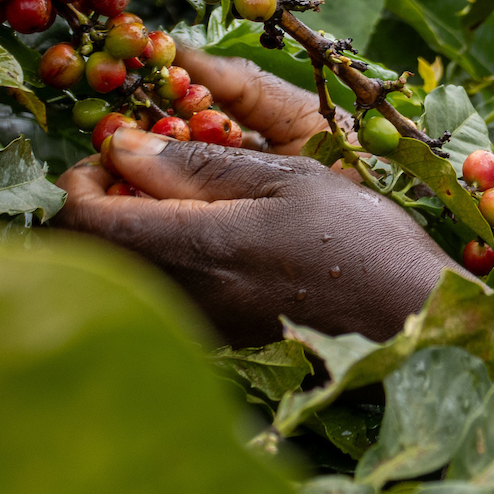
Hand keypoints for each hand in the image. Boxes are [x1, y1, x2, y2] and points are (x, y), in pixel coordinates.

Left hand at [54, 56, 450, 344]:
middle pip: (85, 253)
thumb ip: (200, 165)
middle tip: (142, 170)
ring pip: (111, 279)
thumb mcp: (290, 179)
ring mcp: (189, 329)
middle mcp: (178, 298)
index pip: (83, 217)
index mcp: (196, 249)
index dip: (83, 176)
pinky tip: (200, 245)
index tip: (117, 150)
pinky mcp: (207, 346)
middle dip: (98, 204)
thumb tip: (121, 146)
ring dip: (123, 235)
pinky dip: (151, 265)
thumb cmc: (361, 240)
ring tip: (175, 203)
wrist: (410, 322)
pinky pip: (147, 300)